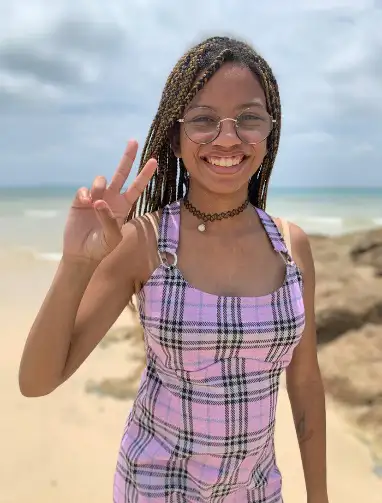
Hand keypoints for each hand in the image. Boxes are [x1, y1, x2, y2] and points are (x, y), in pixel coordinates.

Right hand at [63, 140, 156, 261]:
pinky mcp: (80, 200)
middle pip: (121, 173)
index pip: (137, 187)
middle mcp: (112, 198)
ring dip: (99, 187)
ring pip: (101, 180)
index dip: (145, 175)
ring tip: (94, 203)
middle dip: (127, 158)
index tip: (154, 161)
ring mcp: (96, 197)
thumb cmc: (102, 247)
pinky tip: (84, 204)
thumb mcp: (112, 238)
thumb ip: (109, 220)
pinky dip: (84, 195)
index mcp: (124, 206)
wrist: (82, 253)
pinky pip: (83, 189)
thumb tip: (99, 202)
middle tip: (134, 141)